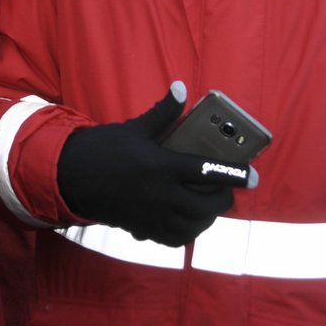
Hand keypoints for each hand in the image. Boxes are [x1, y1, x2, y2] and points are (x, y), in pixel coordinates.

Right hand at [56, 81, 251, 246]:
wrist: (72, 178)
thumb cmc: (105, 149)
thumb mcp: (135, 128)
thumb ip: (163, 112)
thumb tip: (181, 87)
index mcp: (160, 165)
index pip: (206, 171)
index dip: (234, 175)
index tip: (253, 176)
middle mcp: (159, 194)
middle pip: (205, 205)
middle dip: (223, 199)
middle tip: (227, 191)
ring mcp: (152, 215)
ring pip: (194, 226)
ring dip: (208, 217)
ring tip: (210, 205)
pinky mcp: (143, 229)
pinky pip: (175, 238)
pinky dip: (188, 232)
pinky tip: (189, 221)